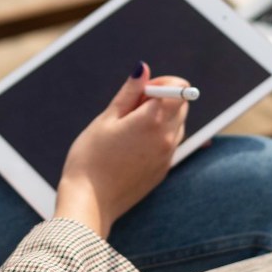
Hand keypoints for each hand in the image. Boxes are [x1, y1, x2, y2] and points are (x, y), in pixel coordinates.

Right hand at [54, 62, 189, 236]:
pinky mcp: (163, 171)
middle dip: (162, 99)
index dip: (161, 83)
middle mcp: (167, 138)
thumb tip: (144, 69)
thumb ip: (129, 93)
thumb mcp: (106, 119)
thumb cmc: (90, 158)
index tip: (140, 91)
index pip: (179, 88)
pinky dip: (158, 137)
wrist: (90, 202)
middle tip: (130, 109)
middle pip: (181, 105)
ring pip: (177, 125)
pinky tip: (131, 147)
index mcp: (153, 120)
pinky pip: (170, 144)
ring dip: (161, 118)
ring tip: (129, 129)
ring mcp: (167, 157)